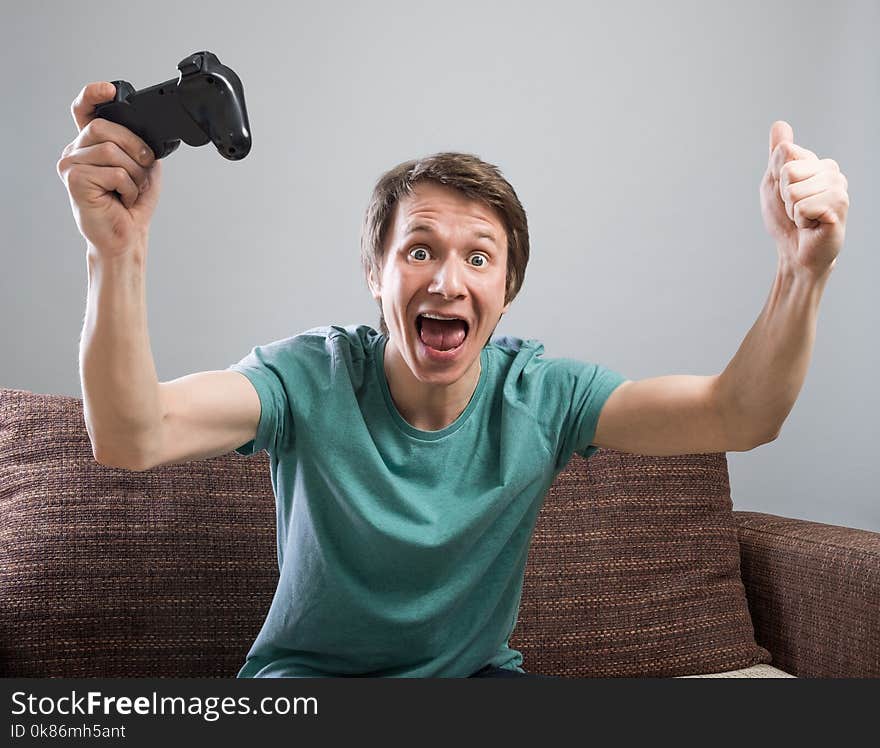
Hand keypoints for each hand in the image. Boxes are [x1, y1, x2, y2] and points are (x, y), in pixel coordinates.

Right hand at [56, 82, 162, 257]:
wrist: (127, 236)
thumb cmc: (132, 204)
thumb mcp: (143, 167)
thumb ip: (139, 144)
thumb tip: (146, 131)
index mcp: (90, 144)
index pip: (84, 110)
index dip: (93, 95)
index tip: (110, 89)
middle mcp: (75, 151)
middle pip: (104, 128)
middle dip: (135, 147)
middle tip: (144, 168)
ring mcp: (70, 165)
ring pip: (111, 151)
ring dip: (134, 174)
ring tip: (129, 190)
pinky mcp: (73, 180)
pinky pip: (112, 171)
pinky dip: (128, 187)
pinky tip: (121, 198)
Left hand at [760, 121, 848, 277]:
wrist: (796, 253)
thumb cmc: (786, 221)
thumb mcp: (773, 184)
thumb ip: (777, 156)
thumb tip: (780, 125)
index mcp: (816, 163)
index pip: (785, 152)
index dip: (776, 178)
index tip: (785, 194)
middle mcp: (831, 171)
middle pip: (788, 170)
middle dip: (783, 195)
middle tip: (795, 209)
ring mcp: (838, 187)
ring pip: (794, 190)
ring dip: (791, 210)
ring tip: (804, 218)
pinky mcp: (839, 206)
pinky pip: (802, 206)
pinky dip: (799, 220)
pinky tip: (811, 225)